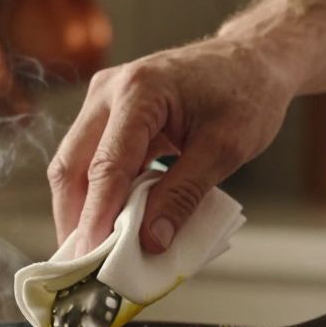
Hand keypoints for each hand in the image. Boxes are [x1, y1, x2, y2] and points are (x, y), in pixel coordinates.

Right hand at [48, 37, 294, 254]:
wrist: (254, 60)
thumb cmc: (247, 94)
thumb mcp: (225, 149)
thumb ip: (184, 195)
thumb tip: (150, 242)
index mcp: (139, 91)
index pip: (106, 165)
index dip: (96, 216)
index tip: (90, 258)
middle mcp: (110, 91)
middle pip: (71, 165)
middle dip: (74, 218)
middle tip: (79, 266)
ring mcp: (105, 100)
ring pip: (74, 164)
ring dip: (83, 209)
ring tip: (92, 253)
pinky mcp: (110, 114)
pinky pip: (93, 160)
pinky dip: (99, 195)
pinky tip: (110, 226)